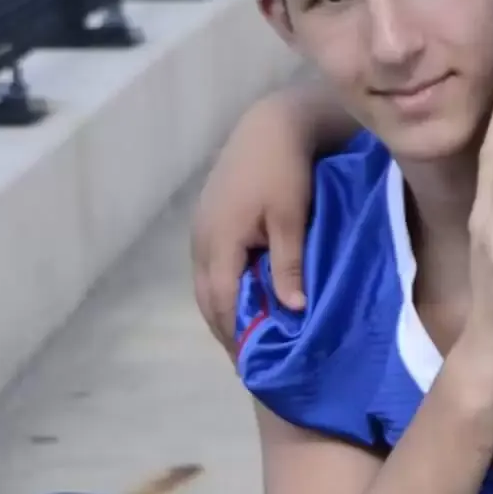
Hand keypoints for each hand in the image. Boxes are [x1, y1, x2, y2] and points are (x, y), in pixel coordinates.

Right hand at [191, 92, 323, 349]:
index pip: (221, 302)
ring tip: (246, 339)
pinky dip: (222, 290)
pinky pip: (210, 268)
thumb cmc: (286, 171)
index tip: (253, 366)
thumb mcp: (291, 219)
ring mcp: (201, 229)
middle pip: (206, 298)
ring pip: (205, 284)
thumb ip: (288, 265)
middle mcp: (201, 239)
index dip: (235, 336)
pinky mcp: (208, 221)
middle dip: (225, 331)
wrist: (271, 127)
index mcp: (219, 241)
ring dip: (222, 312)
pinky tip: (242, 301)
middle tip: (250, 363)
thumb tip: (290, 310)